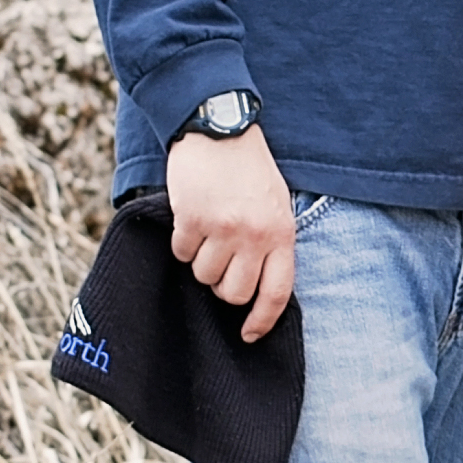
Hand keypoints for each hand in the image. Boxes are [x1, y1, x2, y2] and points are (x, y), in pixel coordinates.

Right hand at [165, 123, 295, 340]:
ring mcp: (223, 229)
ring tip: (208, 229)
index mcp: (281, 233)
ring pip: (204, 275)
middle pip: (234, 293)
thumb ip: (270, 242)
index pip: (276, 293)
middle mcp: (254, 235)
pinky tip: (191, 216)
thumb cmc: (249, 168)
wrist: (219, 126)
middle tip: (220, 261)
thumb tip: (255, 287)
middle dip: (223, 285)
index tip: (249, 335)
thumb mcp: (275, 204)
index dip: (262, 320)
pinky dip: (182, 241)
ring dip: (201, 259)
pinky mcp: (192, 219)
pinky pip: (181, 252)